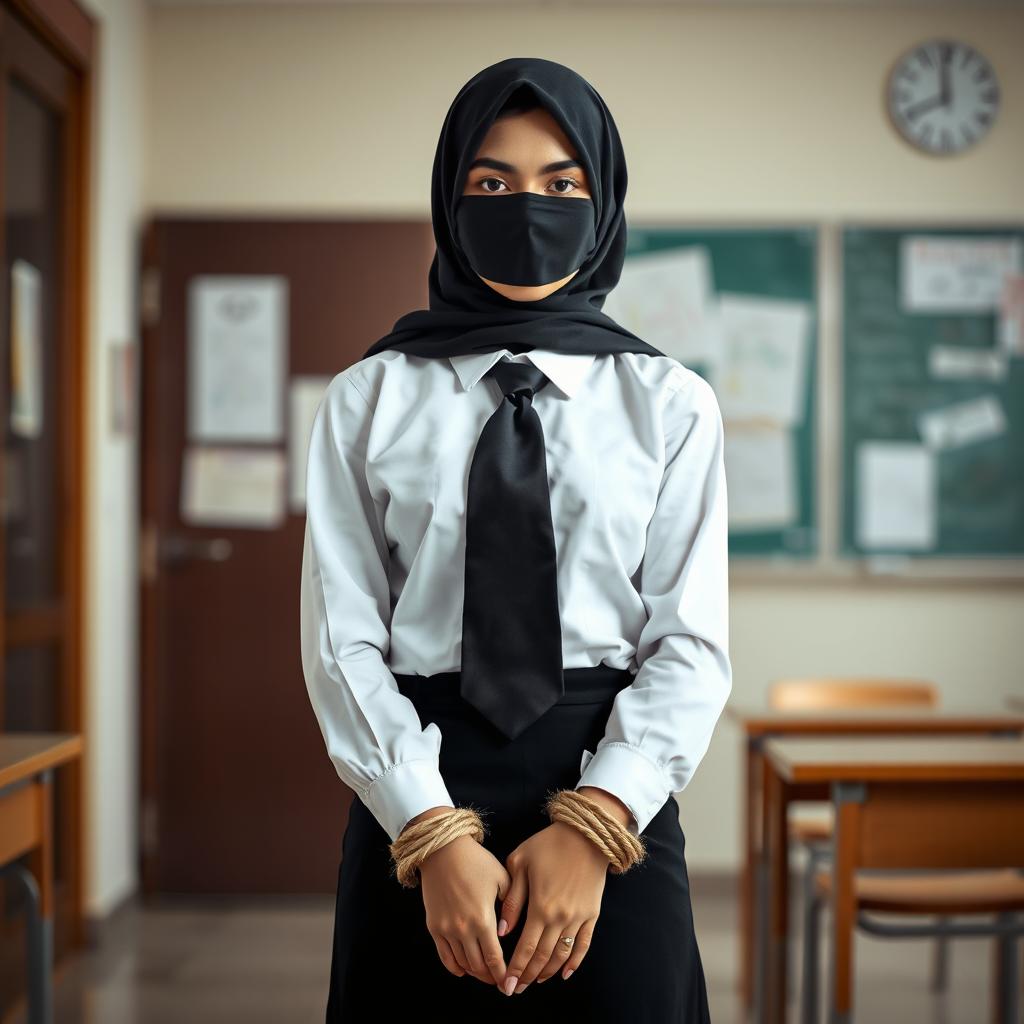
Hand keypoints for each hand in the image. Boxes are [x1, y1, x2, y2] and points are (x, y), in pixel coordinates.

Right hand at [418, 828, 512, 988]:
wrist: (442, 850)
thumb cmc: (475, 861)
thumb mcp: (501, 877)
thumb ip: (510, 904)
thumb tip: (508, 929)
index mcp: (483, 918)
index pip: (495, 959)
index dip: (503, 975)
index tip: (510, 984)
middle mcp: (463, 929)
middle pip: (478, 966)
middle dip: (491, 977)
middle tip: (500, 981)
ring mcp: (446, 929)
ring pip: (462, 964)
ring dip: (475, 973)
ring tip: (485, 974)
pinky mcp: (434, 926)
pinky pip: (444, 956)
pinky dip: (455, 967)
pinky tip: (464, 970)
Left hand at [497, 820, 608, 994]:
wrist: (585, 833)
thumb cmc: (548, 844)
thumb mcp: (520, 863)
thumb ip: (512, 899)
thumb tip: (502, 930)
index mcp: (540, 906)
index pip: (525, 948)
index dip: (515, 969)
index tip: (506, 985)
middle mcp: (560, 918)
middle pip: (542, 957)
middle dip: (528, 976)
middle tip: (516, 989)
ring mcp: (578, 918)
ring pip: (561, 955)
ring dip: (547, 972)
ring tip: (535, 981)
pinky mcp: (592, 914)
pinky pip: (584, 945)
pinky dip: (574, 962)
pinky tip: (565, 973)